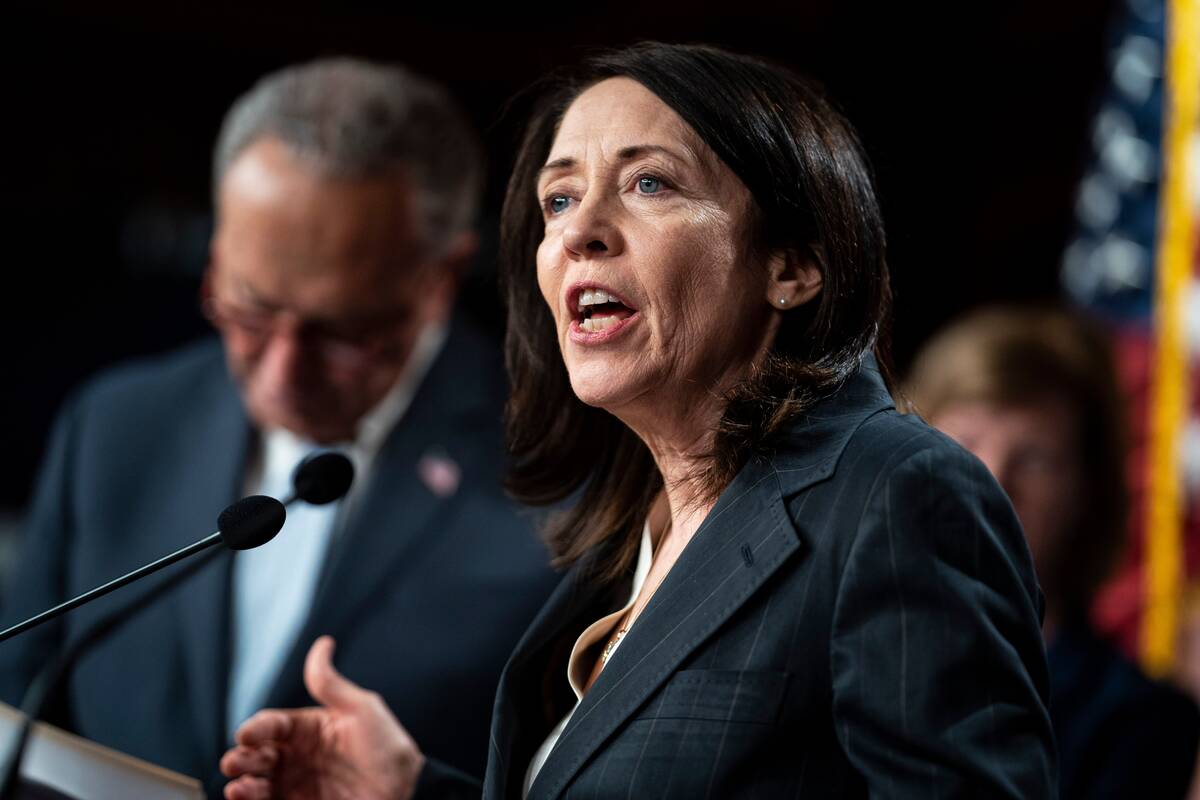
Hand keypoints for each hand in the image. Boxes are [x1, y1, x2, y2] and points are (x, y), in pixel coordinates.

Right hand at [221, 636, 423, 799]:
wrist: (405, 792)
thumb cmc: (388, 750)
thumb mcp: (361, 710)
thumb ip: (332, 684)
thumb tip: (323, 643)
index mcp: (309, 728)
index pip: (273, 724)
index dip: (256, 728)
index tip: (247, 734)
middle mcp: (297, 755)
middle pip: (257, 752)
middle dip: (241, 756)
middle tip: (235, 762)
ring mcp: (296, 783)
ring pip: (256, 780)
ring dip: (242, 781)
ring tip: (239, 786)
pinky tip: (245, 797)